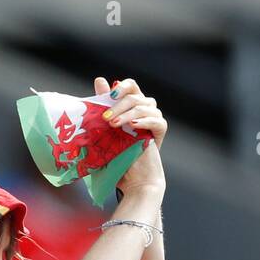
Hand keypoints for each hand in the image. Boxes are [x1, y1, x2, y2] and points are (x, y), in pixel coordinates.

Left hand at [94, 76, 166, 196]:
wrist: (130, 180)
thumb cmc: (116, 158)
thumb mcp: (104, 131)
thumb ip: (104, 107)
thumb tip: (99, 80)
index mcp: (130, 107)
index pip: (130, 86)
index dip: (121, 87)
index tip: (109, 96)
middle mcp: (144, 110)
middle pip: (136, 95)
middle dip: (118, 104)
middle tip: (106, 118)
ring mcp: (153, 120)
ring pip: (144, 106)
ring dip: (127, 114)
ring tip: (114, 125)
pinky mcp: (159, 132)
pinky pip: (156, 121)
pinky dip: (144, 121)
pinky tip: (133, 127)